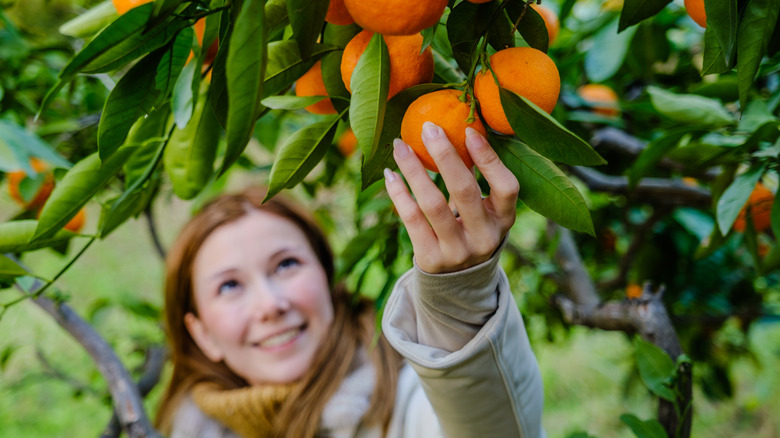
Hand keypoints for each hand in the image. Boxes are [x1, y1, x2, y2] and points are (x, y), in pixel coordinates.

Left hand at [384, 122, 518, 273]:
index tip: (469, 131)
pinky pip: (411, 220)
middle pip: (464, 191)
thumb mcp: (484, 211)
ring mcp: (458, 251)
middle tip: (428, 128)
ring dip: (414, 170)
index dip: (489, 159)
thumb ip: (475, 180)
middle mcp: (485, 237)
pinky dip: (399, 194)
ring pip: (433, 204)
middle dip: (445, 156)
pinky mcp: (431, 259)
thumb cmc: (472, 229)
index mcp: (505, 220)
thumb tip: (452, 130)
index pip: (506, 187)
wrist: (457, 281)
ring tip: (400, 146)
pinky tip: (390, 174)